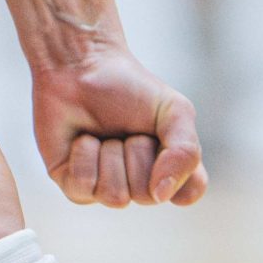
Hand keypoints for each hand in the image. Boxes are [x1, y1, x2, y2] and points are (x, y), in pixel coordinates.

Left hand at [33, 44, 207, 208]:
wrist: (82, 65)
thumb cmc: (129, 86)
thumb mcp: (174, 110)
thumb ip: (185, 152)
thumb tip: (161, 196)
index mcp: (170, 166)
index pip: (188, 193)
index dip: (178, 172)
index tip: (161, 137)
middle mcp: (141, 184)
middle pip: (147, 195)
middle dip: (136, 152)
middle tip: (127, 127)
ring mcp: (107, 188)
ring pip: (116, 197)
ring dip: (110, 155)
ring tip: (104, 133)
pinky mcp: (74, 185)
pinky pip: (83, 187)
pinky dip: (84, 155)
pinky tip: (82, 139)